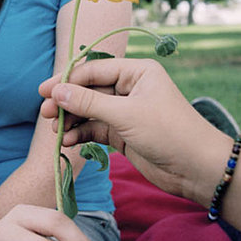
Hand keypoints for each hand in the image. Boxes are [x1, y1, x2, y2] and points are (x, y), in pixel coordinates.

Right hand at [39, 58, 226, 198]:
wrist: (198, 169)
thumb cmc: (168, 132)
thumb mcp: (126, 115)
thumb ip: (89, 103)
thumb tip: (56, 91)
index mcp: (136, 72)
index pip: (94, 70)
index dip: (67, 80)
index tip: (43, 92)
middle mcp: (130, 88)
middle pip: (89, 90)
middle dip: (67, 102)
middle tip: (44, 114)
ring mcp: (126, 112)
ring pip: (90, 111)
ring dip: (71, 121)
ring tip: (55, 132)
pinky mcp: (123, 133)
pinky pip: (95, 129)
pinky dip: (81, 134)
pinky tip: (68, 142)